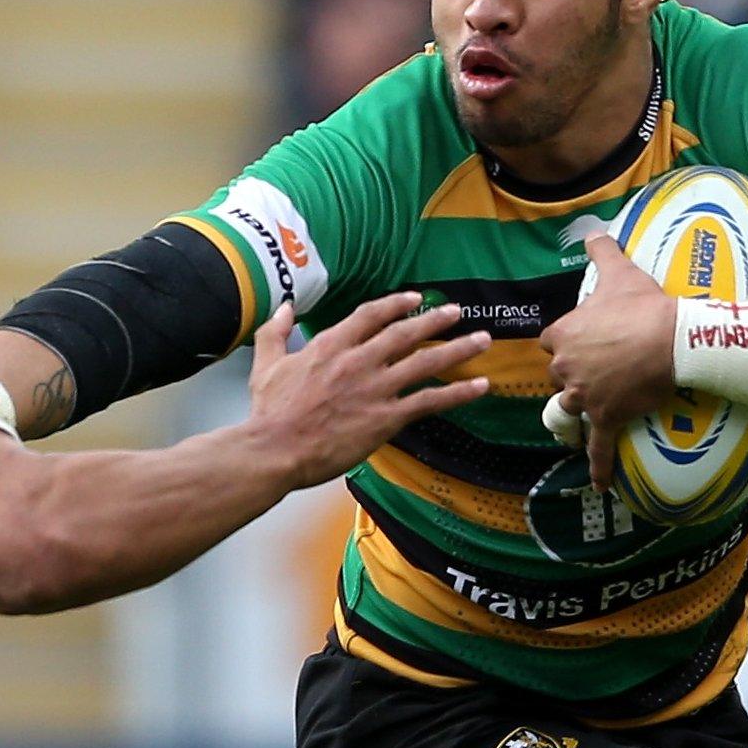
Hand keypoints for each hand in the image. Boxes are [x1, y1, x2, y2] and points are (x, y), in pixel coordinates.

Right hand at [247, 294, 492, 490]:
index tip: (414, 298)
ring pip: (426, 361)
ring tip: (482, 339)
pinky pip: (430, 401)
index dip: (396, 304)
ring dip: (458, 348)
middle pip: (406, 332)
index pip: (371, 314)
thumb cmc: (268, 413)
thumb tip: (283, 307)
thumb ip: (275, 331)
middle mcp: (359, 361)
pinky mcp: (386, 418)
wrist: (274, 449)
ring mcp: (375, 388)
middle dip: (435, 319)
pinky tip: (480, 386)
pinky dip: (459, 393)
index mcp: (330, 345)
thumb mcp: (266, 364)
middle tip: (457, 311)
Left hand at [539, 234, 676, 487]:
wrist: (675, 339)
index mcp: (562, 334)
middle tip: (602, 365)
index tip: (585, 340)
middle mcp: (565, 367)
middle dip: (576, 371)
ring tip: (601, 403)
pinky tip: (598, 484)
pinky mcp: (605, 417)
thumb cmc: (646, 305)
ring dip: (584, 404)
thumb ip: (602, 251)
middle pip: (560, 374)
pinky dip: (598, 466)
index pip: (550, 342)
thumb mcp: (620, 273)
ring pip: (574, 404)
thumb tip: (592, 232)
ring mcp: (584, 395)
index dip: (567, 342)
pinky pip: (597, 445)